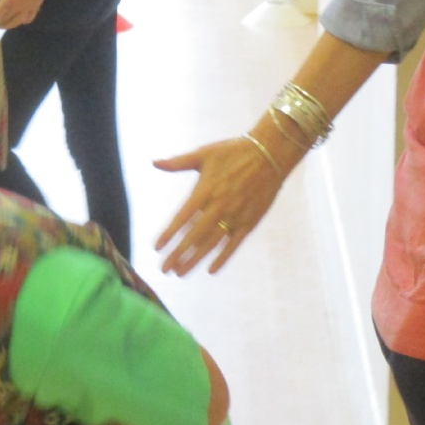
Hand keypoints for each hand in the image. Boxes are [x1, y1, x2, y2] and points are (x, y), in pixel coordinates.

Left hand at [0, 0, 43, 29]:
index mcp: (8, 1)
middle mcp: (16, 9)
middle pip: (5, 21)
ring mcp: (26, 10)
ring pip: (16, 23)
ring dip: (9, 25)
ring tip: (3, 25)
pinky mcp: (35, 9)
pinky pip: (28, 20)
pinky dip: (23, 22)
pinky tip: (20, 20)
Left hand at [153, 134, 286, 274]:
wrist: (270, 153)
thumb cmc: (233, 151)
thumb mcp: (203, 154)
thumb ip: (178, 162)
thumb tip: (154, 162)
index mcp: (205, 190)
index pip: (182, 218)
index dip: (169, 234)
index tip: (156, 248)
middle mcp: (218, 206)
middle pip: (194, 236)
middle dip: (178, 254)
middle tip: (164, 269)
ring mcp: (235, 216)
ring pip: (211, 244)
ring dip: (195, 260)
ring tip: (180, 273)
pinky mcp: (250, 222)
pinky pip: (234, 244)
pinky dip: (223, 258)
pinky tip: (211, 270)